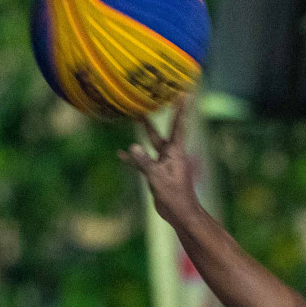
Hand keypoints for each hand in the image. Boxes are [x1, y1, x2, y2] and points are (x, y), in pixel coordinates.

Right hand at [119, 99, 199, 224]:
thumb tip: (131, 147)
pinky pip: (143, 162)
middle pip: (160, 131)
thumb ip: (144, 161)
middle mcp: (170, 154)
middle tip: (149, 101)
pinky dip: (133, 158)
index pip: (178, 125)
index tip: (185, 93)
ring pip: (151, 144)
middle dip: (154, 117)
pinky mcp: (156, 173)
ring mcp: (163, 163)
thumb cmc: (174, 195)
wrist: (180, 213)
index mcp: (175, 151)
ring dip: (142, 134)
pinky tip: (120, 154)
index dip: (181, 109)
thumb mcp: (156, 176)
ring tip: (133, 117)